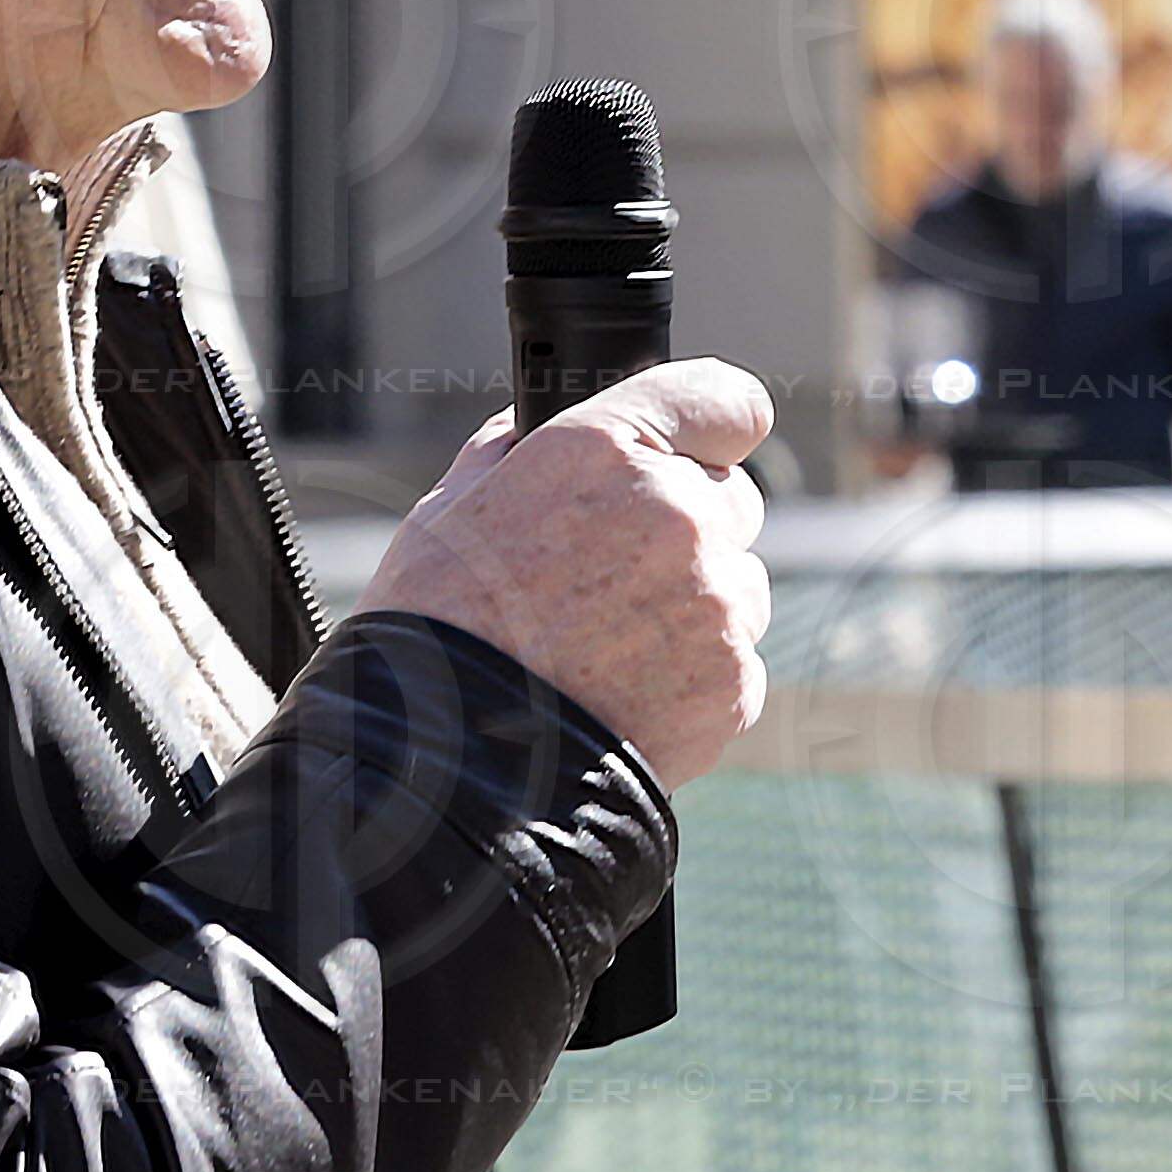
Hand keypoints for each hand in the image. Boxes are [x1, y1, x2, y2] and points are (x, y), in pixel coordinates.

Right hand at [361, 360, 775, 788]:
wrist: (446, 771)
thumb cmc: (433, 634)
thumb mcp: (452, 511)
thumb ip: (515, 453)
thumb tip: (533, 430)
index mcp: (607, 449)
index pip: (725, 400)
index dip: (714, 427)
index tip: (703, 447)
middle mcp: (676, 512)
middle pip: (733, 500)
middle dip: (690, 528)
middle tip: (615, 578)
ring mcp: (713, 601)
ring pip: (738, 585)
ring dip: (696, 606)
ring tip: (608, 650)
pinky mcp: (734, 682)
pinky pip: (737, 662)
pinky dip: (697, 678)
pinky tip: (625, 696)